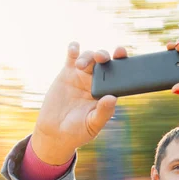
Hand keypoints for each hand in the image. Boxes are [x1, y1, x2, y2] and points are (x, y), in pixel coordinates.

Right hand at [31, 43, 127, 164]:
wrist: (56, 132)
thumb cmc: (79, 131)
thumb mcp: (93, 124)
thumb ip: (103, 112)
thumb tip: (112, 98)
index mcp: (107, 92)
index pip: (119, 75)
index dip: (122, 62)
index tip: (121, 54)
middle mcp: (97, 82)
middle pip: (104, 62)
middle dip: (104, 55)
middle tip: (101, 57)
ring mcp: (82, 76)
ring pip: (89, 58)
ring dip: (88, 56)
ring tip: (80, 66)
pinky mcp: (67, 73)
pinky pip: (72, 57)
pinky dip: (74, 49)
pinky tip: (74, 47)